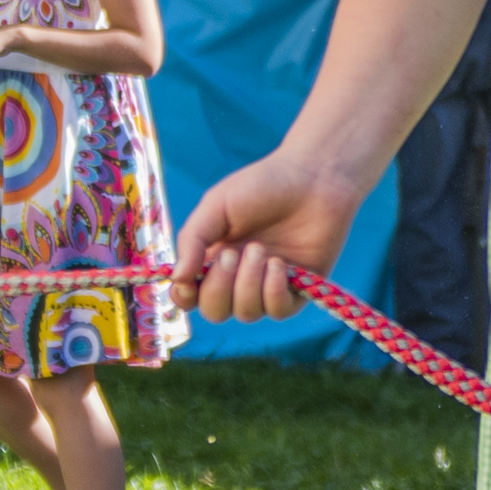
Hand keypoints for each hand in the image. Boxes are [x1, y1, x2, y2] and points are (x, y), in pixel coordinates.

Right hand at [174, 154, 370, 322]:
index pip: (190, 296)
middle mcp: (239, 277)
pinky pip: (278, 311)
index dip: (184, 297)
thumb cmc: (263, 184)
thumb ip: (193, 240)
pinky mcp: (299, 290)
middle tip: (233, 253)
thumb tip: (177, 278)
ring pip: (246, 312)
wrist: (314, 177)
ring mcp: (268, 285)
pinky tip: (279, 264)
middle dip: (219, 288)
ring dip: (249, 283)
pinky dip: (273, 290)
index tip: (188, 283)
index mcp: (214, 258)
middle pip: (215, 311)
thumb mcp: (216, 205)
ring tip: (261, 250)